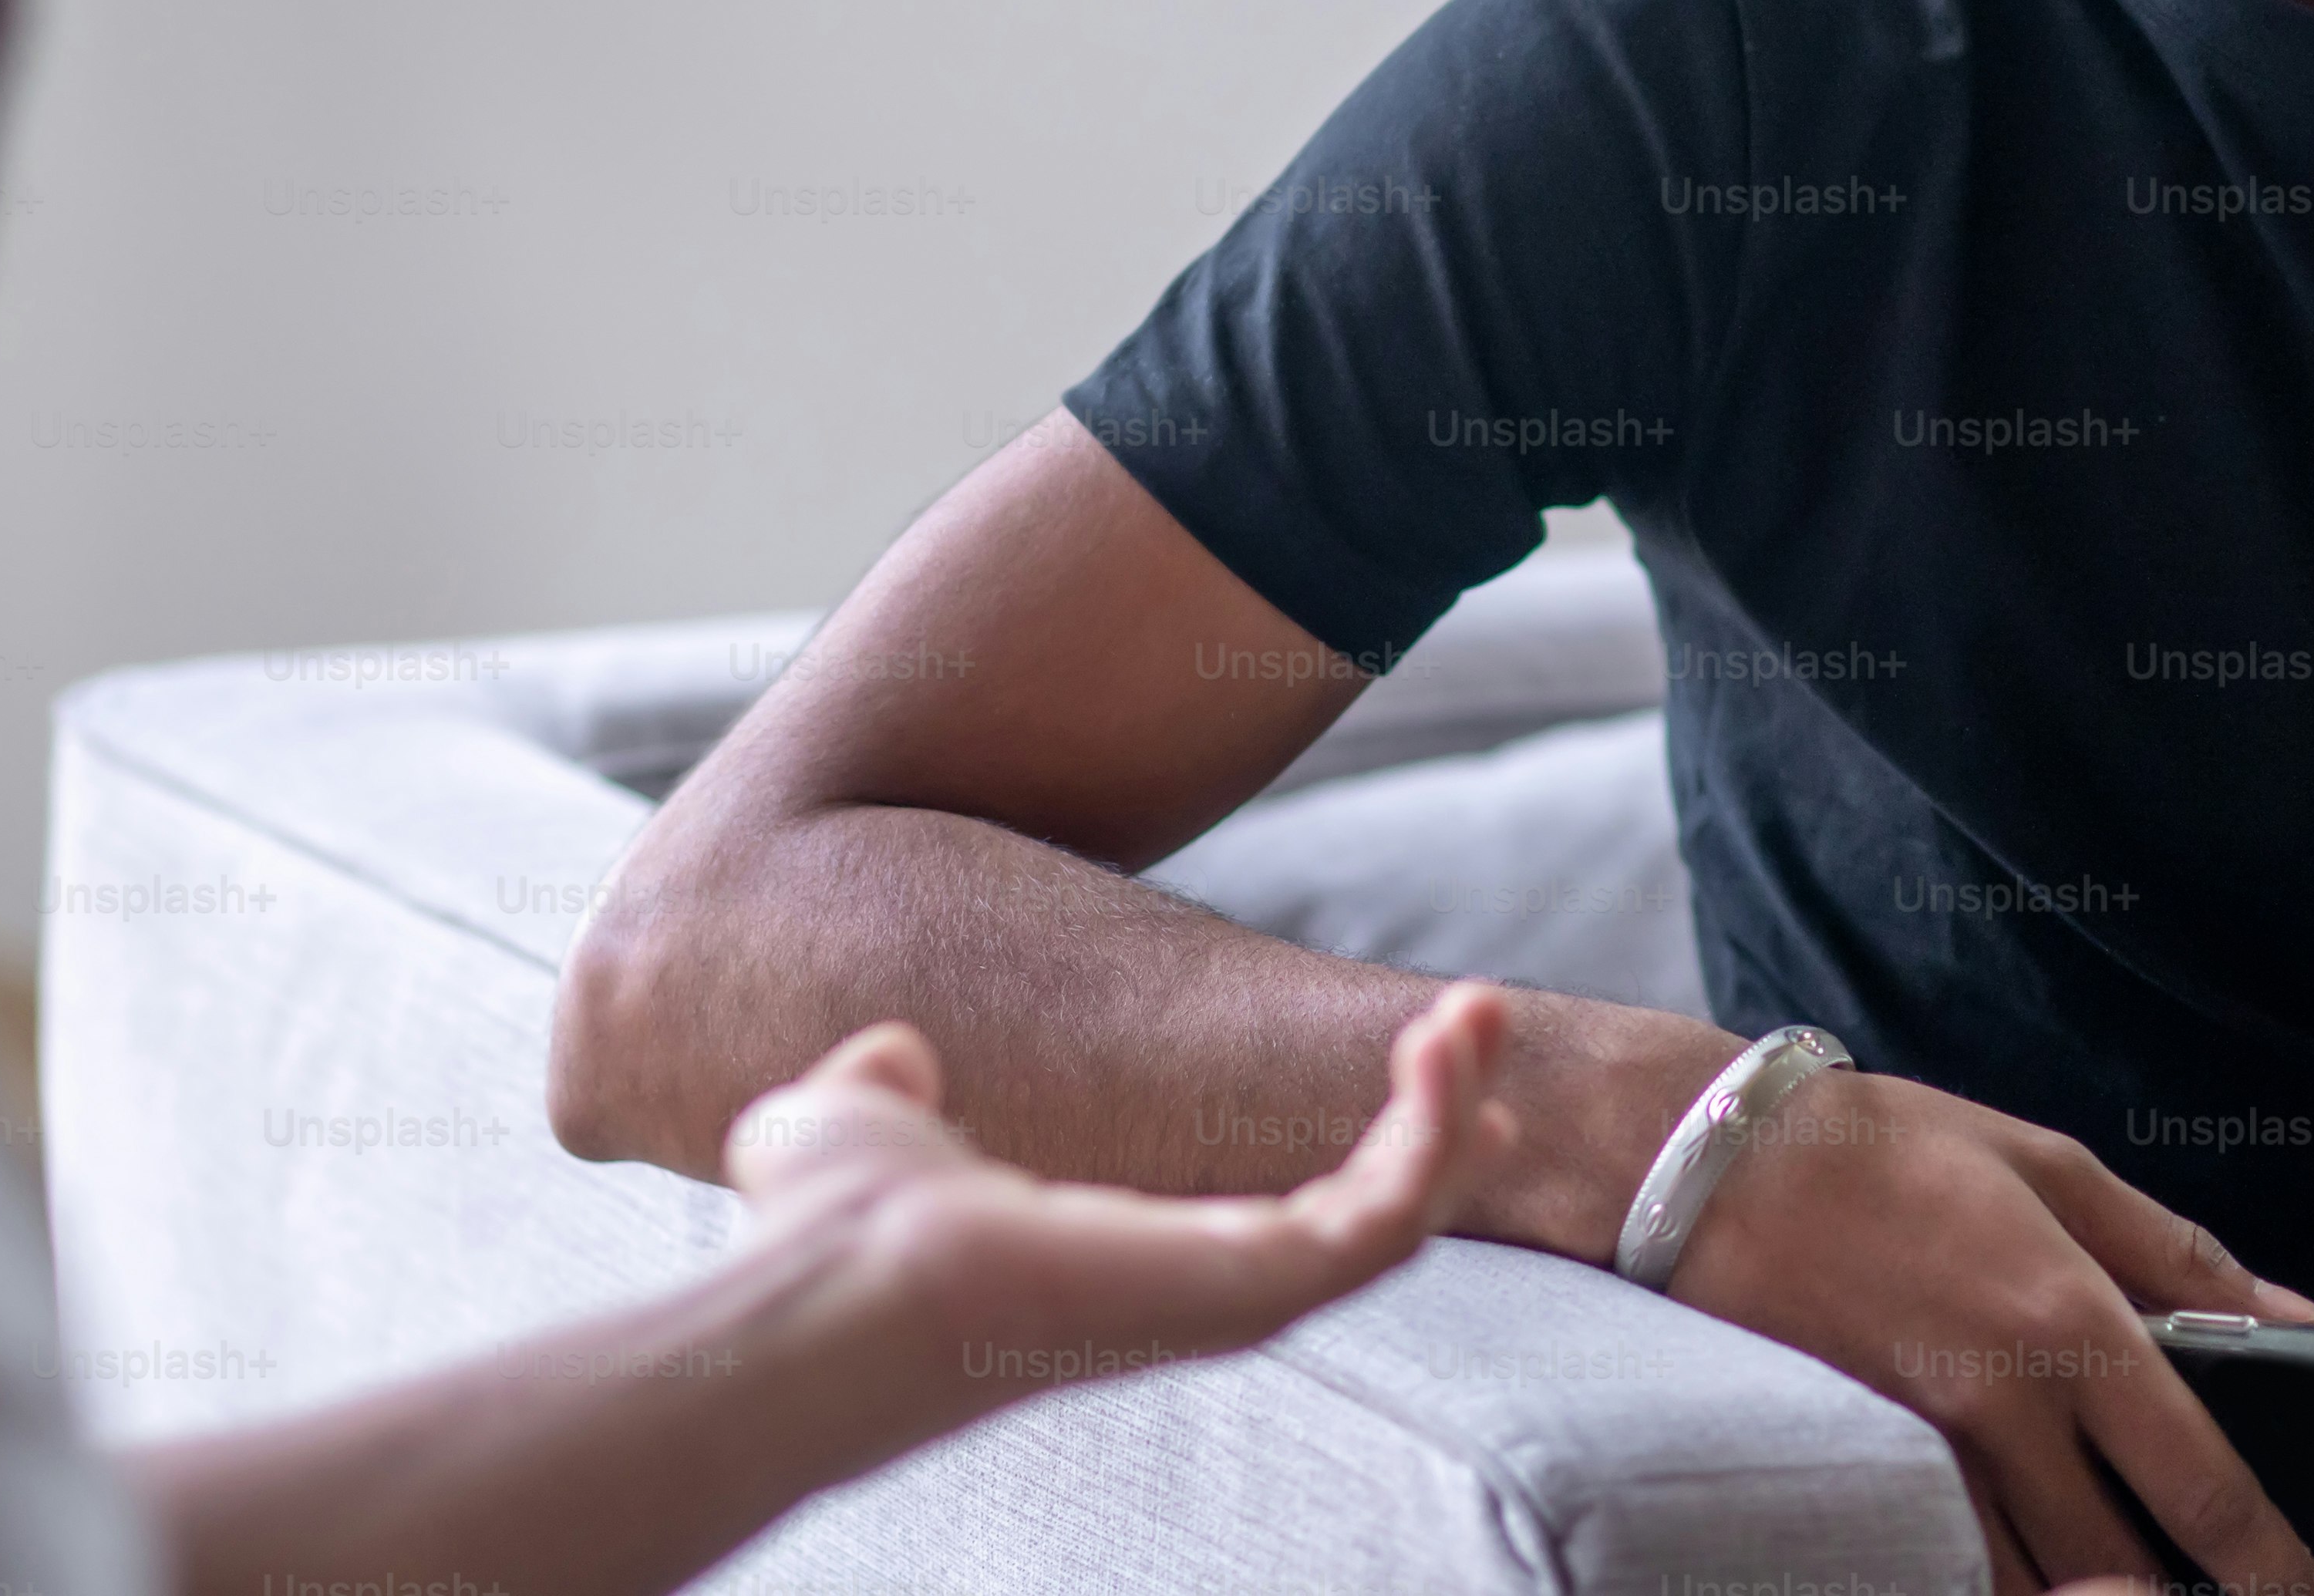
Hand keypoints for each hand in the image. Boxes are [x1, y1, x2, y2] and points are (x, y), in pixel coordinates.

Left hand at [720, 978, 1513, 1421]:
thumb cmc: (831, 1227)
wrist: (831, 1271)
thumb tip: (893, 1052)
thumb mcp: (865, 1121)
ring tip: (1482, 1009)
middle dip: (1441, 1120)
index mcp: (1137, 1259)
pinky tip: (1442, 1044)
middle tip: (1480, 1016)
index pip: (1291, 1218)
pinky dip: (1428, 1137)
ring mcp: (1228, 1303)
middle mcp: (1197, 1291)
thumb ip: (888, 1088)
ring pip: (1398, 1219)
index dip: (1363, 1145)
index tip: (1427, 1067)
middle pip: (1371, 1216)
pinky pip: (1384, 1226)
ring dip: (1453, 1113)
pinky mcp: (1248, 1296)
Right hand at [1661, 1066, 2313, 1595]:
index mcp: (2071, 1321)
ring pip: (2038, 1587)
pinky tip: (2038, 1564)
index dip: (2276, 1568)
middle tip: (2220, 1592)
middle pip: (2126, 1569)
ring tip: (2130, 1575)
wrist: (1712, 1165)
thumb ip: (2176, 1252)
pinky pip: (1954, 1564)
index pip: (2203, 1487)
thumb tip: (2290, 1315)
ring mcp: (1930, 1452)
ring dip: (2094, 1594)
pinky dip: (2002, 1579)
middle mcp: (2007, 1405)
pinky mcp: (1868, 1469)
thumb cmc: (1886, 1147)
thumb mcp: (2049, 1165)